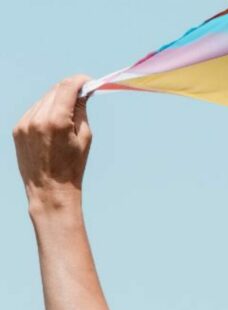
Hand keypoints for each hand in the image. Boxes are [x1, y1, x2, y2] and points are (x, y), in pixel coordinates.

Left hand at [13, 75, 92, 216]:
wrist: (49, 190)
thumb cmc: (73, 166)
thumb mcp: (84, 137)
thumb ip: (81, 110)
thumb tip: (82, 92)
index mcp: (57, 121)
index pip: (67, 87)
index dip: (80, 81)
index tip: (89, 82)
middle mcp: (37, 118)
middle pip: (55, 90)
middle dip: (70, 89)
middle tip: (83, 94)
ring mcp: (24, 123)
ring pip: (44, 99)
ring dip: (58, 100)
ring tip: (69, 115)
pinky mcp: (17, 129)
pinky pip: (34, 111)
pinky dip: (46, 111)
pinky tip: (54, 125)